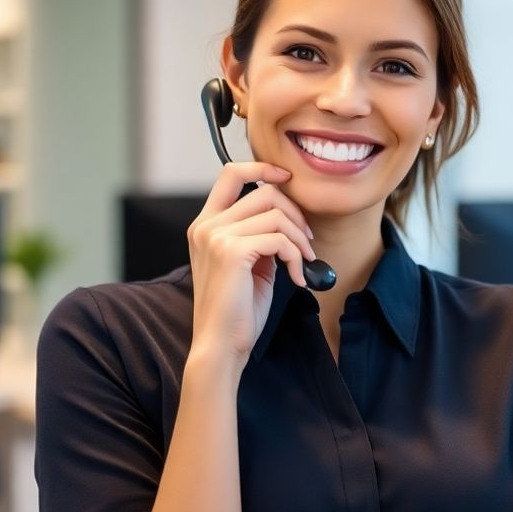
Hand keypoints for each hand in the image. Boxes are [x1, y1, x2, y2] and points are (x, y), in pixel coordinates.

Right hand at [186, 162, 316, 365]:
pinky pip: (279, 239)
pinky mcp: (231, 252)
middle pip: (265, 191)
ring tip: (303, 262)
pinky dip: (296, 257)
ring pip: (276, 214)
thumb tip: (289, 216)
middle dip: (296, 212)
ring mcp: (215, 237)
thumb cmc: (237, 309)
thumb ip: (259, 235)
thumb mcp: (248, 263)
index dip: (263, 167)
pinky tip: (296, 278)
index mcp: (205, 224)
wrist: (221, 344)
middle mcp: (206, 225)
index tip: (289, 179)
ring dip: (300, 238)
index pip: (230, 173)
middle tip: (307, 241)